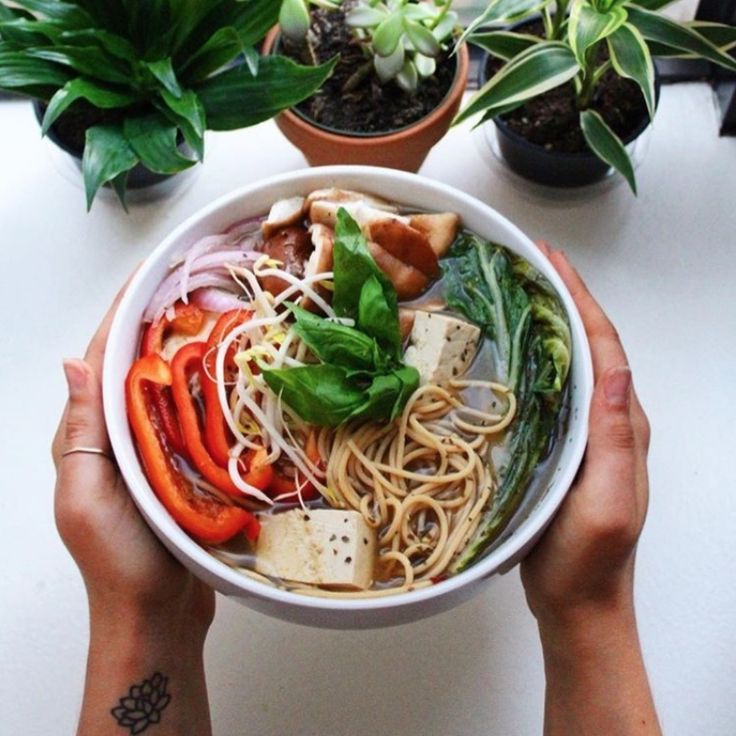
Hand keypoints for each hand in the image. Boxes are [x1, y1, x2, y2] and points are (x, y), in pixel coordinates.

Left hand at [51, 286, 214, 631]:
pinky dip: (210, 392)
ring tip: (217, 316)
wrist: (155, 617)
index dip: (122, 314)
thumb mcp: (88, 498)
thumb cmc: (117, 565)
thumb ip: (82, 435)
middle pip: (138, 365)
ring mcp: (155, 451)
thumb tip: (73, 362)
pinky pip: (195, 419)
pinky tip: (232, 375)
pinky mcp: (184, 467)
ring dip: (189, 351)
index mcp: (90, 436)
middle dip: (159, 322)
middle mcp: (121, 436)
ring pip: (171, 388)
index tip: (149, 275)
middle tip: (193, 285)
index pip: (103, 359)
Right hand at [521, 243, 650, 628]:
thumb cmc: (589, 561)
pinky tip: (510, 353)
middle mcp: (606, 422)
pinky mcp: (561, 447)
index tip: (553, 263)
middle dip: (563, 299)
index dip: (580, 301)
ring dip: (548, 324)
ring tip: (518, 294)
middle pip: (588, 346)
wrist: (577, 602)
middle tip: (530, 264)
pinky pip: (551, 391)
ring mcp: (584, 434)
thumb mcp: (609, 503)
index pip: (605, 348)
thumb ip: (616, 442)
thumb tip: (619, 375)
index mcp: (622, 426)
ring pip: (569, 365)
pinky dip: (534, 360)